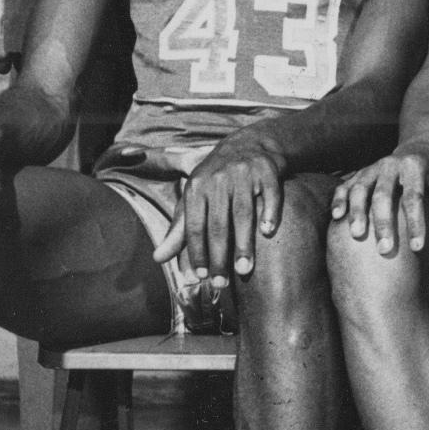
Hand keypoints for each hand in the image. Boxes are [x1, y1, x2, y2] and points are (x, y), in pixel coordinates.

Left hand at [169, 129, 288, 278]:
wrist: (249, 145)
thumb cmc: (216, 180)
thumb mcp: (194, 199)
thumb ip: (179, 230)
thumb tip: (158, 258)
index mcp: (196, 188)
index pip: (194, 226)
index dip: (197, 252)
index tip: (202, 276)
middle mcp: (219, 180)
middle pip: (219, 224)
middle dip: (219, 256)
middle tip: (222, 283)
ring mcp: (244, 175)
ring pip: (244, 214)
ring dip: (244, 244)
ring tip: (244, 270)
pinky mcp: (268, 171)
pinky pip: (270, 196)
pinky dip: (270, 214)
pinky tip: (268, 233)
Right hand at [330, 139, 428, 254]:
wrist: (420, 149)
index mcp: (415, 166)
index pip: (414, 197)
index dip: (415, 223)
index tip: (417, 248)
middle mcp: (390, 164)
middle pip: (383, 194)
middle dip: (383, 223)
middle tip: (385, 250)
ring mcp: (372, 168)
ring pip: (360, 189)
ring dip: (357, 212)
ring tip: (356, 235)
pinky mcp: (360, 173)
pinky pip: (344, 185)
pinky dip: (338, 199)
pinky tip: (336, 217)